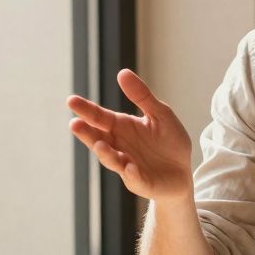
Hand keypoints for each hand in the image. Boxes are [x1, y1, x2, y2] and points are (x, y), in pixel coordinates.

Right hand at [68, 69, 193, 200]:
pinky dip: (131, 173)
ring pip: (112, 160)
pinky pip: (135, 178)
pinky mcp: (141, 182)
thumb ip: (142, 96)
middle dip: (87, 133)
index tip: (71, 101)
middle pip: (98, 139)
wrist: (183, 171)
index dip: (86, 110)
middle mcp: (119, 147)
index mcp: (121, 128)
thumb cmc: (168, 142)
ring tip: (99, 145)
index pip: (100, 117)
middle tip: (74, 124)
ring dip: (105, 153)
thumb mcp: (159, 113)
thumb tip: (122, 72)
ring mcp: (127, 166)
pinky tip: (130, 167)